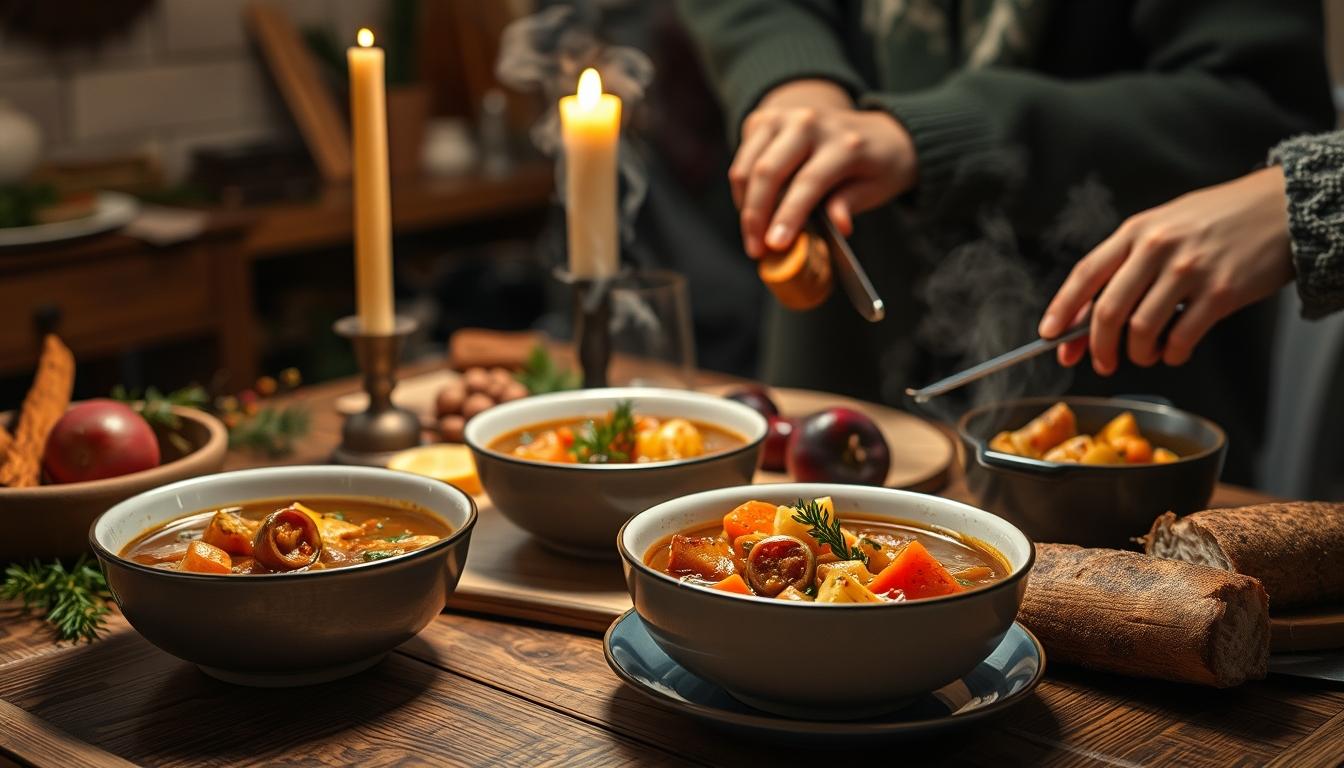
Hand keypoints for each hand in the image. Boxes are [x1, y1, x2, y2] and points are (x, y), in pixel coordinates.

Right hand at [729, 79, 917, 257]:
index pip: (809, 181)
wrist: (867, 127)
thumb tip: (840, 226)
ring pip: (747, 166)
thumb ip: (850, 202)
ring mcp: (783, 117)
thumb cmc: (872, 166)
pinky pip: (742, 160)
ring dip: (744, 206)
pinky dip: (742, 190)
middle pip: (768, 171)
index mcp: (844, 142)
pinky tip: (757, 208)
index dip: (789, 215)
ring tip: (754, 235)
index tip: (775, 245)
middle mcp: (810, 122)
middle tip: (755, 250)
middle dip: (755, 215)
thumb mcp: (875, 186)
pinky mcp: (764, 119)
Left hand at [1038, 166, 1293, 374]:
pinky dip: (1171, 354)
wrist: (1283, 205)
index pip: (1086, 274)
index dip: (1062, 309)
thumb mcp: (1163, 226)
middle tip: (1099, 362)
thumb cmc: (1217, 218)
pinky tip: (1174, 351)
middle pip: (1108, 311)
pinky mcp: (1221, 292)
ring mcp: (1189, 270)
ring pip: (1141, 330)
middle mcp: (1157, 248)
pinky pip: (1181, 338)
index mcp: (1136, 230)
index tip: (1048, 336)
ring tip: (1144, 355)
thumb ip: (1127, 264)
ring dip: (1137, 354)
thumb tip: (1088, 313)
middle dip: (1096, 347)